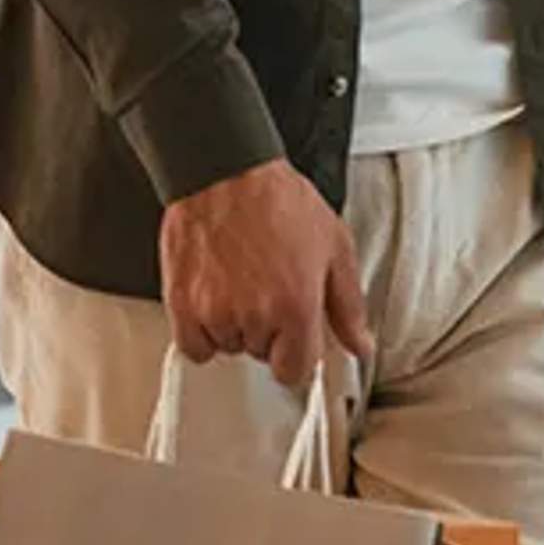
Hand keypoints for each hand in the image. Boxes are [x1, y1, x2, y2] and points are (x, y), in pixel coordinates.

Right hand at [159, 160, 373, 390]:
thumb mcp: (334, 247)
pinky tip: (216, 300)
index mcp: (297, 305)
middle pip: (263, 354)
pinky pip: (194, 346)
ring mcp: (215, 312)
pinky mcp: (183, 305)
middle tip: (270, 288)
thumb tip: (361, 345)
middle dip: (270, 330)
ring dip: (237, 326)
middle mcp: (255, 315)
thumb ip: (348, 305)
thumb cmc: (278, 201)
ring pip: (230, 347)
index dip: (299, 355)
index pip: (296, 370)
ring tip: (243, 282)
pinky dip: (204, 331)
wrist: (226, 173)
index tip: (296, 340)